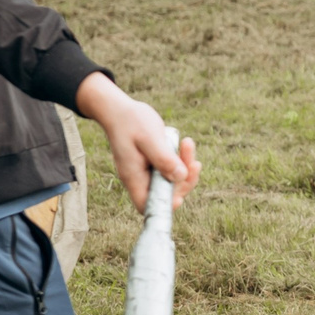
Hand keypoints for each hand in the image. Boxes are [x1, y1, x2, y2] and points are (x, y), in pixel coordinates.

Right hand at [74, 72, 200, 213]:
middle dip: (184, 180)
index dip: (164, 205)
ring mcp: (147, 171)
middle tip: (194, 162)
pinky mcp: (154, 162)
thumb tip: (180, 176)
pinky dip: (181, 159)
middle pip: (165, 194)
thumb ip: (163, 158)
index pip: (147, 205)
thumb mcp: (149, 138)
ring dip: (185, 166)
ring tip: (187, 143)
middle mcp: (140, 178)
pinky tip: (185, 144)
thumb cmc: (131, 121)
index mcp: (133, 177)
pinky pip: (172, 168)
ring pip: (172, 179)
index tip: (180, 194)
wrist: (120, 109)